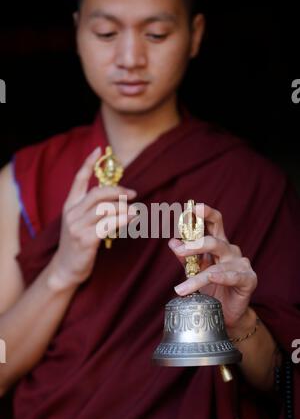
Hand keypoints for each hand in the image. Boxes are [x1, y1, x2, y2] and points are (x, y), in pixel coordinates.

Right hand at [50, 147, 136, 289]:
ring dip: (123, 207)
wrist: (65, 269)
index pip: (78, 179)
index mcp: (69, 205)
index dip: (88, 163)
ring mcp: (76, 227)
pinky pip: (107, 224)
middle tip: (133, 194)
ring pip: (105, 209)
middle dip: (118, 191)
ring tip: (136, 211)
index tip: (98, 150)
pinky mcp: (85, 240)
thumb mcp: (80, 222)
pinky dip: (122, 219)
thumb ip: (92, 208)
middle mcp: (71, 213)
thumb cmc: (77, 244)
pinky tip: (131, 219)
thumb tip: (115, 195)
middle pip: (97, 193)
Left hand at [168, 204, 257, 329]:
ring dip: (197, 277)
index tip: (192, 208)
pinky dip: (221, 277)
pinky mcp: (249, 279)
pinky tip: (212, 277)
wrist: (227, 313)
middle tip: (180, 251)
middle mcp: (230, 251)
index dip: (205, 213)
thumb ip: (186, 257)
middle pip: (215, 240)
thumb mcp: (196, 272)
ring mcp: (240, 264)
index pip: (214, 222)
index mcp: (218, 244)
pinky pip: (233, 276)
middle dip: (196, 244)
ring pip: (217, 266)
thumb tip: (172, 242)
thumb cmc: (212, 289)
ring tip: (180, 288)